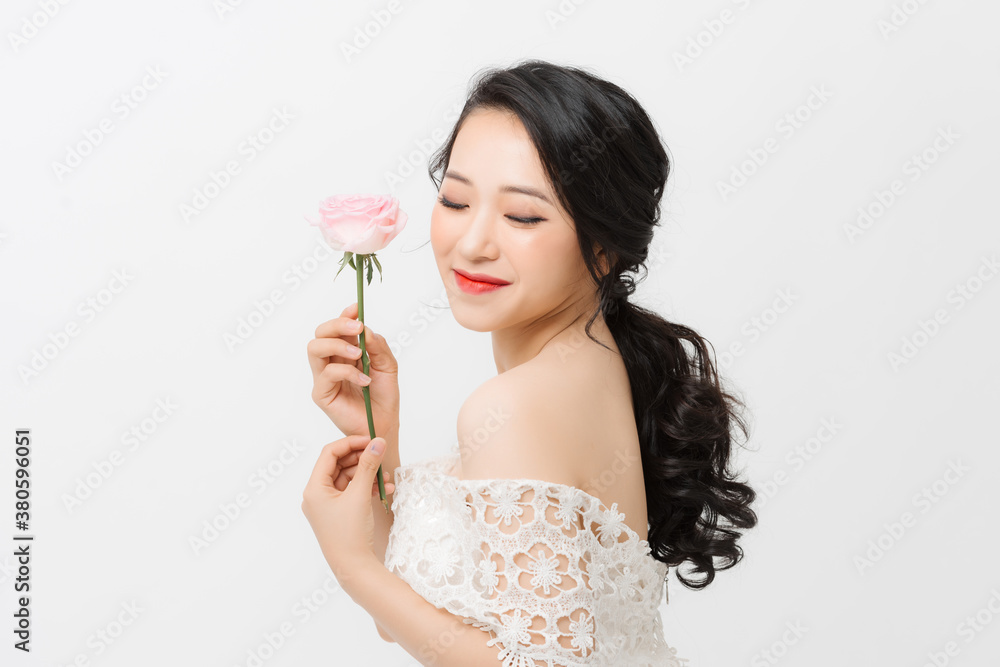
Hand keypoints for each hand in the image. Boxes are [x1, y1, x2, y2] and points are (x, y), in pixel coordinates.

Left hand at [301, 434, 395, 581]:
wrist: (354, 568)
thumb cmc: (350, 533)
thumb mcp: (360, 495)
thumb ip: (368, 466)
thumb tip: (377, 442)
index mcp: (314, 488)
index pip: (329, 453)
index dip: (351, 443)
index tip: (371, 439)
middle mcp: (317, 495)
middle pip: (339, 465)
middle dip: (362, 459)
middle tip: (381, 454)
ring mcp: (327, 505)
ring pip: (348, 478)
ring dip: (367, 474)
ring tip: (386, 477)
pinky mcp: (338, 513)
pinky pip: (352, 492)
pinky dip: (367, 488)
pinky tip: (384, 488)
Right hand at [307, 302, 399, 441]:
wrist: (384, 425)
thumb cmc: (384, 398)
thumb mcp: (387, 366)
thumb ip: (377, 346)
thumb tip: (365, 330)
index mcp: (345, 353)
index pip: (337, 329)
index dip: (344, 316)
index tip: (357, 309)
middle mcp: (332, 362)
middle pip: (320, 333)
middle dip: (337, 325)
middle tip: (357, 329)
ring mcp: (324, 378)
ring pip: (314, 348)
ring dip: (337, 345)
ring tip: (359, 354)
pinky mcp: (321, 394)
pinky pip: (327, 373)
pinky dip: (347, 372)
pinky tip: (364, 380)